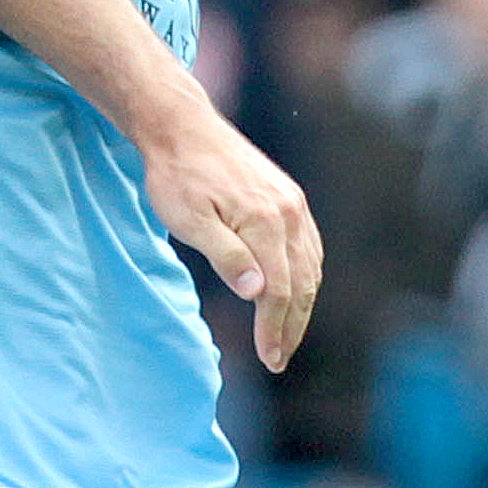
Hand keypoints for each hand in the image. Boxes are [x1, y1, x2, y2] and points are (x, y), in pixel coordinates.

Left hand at [139, 104, 321, 372]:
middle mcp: (289, 213)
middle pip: (302, 284)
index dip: (275, 329)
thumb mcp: (190, 221)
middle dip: (292, 327)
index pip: (279, 290)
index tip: (268, 358)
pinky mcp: (289, 198)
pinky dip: (306, 278)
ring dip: (302, 306)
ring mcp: (293, 204)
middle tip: (278, 359)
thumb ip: (226, 256)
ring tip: (287, 336)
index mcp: (265, 221)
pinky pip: (309, 247)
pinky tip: (295, 294)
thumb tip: (258, 293)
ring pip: (310, 268)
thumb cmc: (177, 177)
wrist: (182, 128)